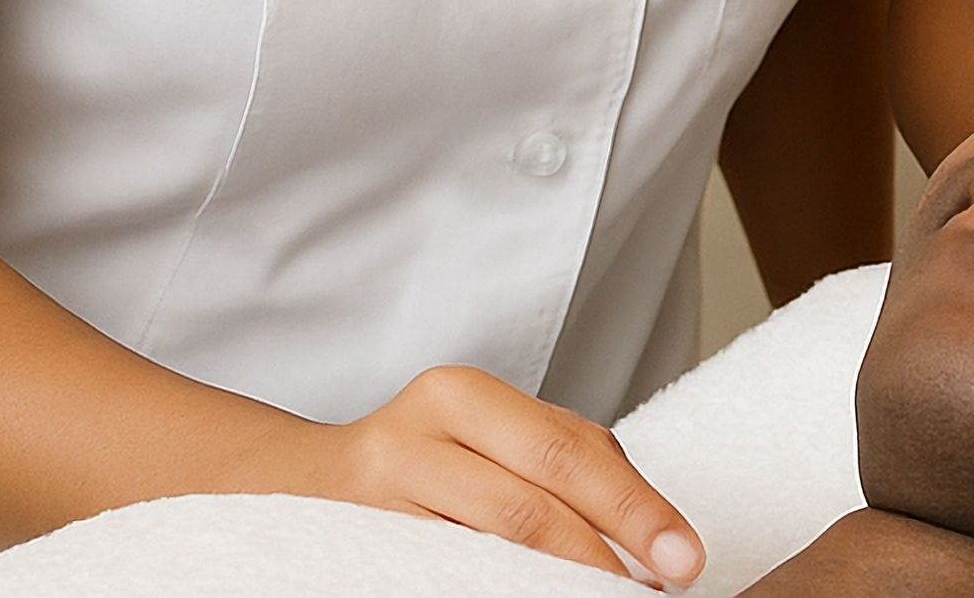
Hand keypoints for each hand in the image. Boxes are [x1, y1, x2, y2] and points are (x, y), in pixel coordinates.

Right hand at [299, 365, 704, 583]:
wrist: (290, 489)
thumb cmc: (420, 465)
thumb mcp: (485, 439)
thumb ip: (555, 460)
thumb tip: (650, 525)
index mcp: (462, 395)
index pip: (568, 450)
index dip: (633, 503)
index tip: (683, 551)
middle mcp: (417, 436)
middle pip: (534, 495)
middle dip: (612, 542)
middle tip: (667, 580)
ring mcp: (380, 498)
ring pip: (492, 547)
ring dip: (564, 578)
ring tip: (615, 597)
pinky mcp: (357, 550)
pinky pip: (447, 577)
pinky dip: (503, 590)